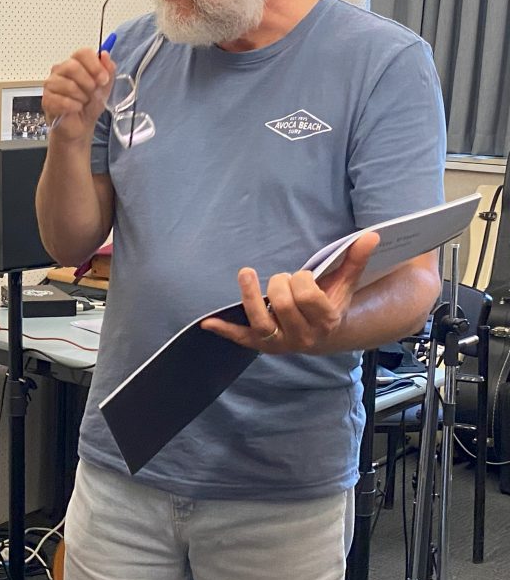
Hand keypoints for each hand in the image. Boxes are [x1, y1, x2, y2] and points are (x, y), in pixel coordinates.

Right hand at [42, 47, 115, 139]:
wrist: (80, 126)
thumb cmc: (90, 105)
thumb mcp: (105, 88)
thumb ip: (108, 70)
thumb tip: (105, 55)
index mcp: (76, 63)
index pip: (83, 53)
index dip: (95, 65)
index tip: (103, 79)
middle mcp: (60, 70)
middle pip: (72, 66)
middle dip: (87, 82)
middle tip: (92, 92)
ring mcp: (51, 84)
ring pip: (67, 84)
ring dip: (81, 97)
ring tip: (83, 102)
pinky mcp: (46, 99)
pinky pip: (61, 100)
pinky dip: (74, 107)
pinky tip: (76, 109)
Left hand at [201, 232, 379, 353]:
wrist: (325, 335)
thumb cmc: (331, 302)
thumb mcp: (345, 283)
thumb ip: (355, 260)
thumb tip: (372, 235)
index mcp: (325, 321)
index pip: (307, 296)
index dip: (301, 280)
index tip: (302, 276)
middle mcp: (303, 336)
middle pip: (282, 304)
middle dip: (279, 283)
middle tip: (282, 279)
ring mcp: (281, 342)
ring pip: (260, 321)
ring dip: (250, 296)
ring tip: (246, 273)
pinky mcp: (262, 345)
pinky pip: (241, 338)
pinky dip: (225, 330)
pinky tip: (207, 323)